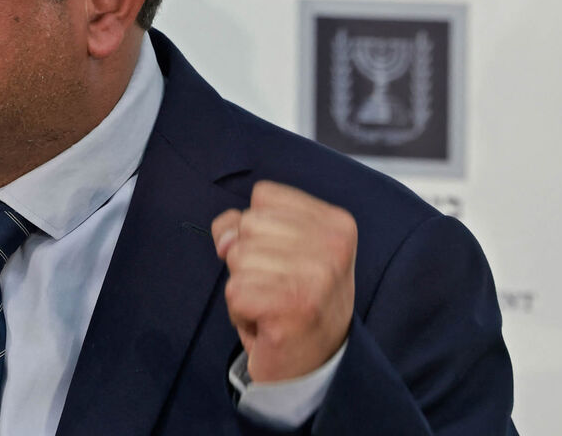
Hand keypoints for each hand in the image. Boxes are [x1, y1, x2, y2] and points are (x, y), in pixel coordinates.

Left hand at [211, 181, 356, 382]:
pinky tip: (266, 323)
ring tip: (272, 305)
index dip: (257, 228)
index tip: (283, 260)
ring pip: (238, 257)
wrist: (315, 366)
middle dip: (249, 259)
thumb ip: (245, 224)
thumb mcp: (280, 247)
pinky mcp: (292, 307)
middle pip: (248, 224)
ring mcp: (316, 276)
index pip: (264, 195)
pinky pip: (234, 291)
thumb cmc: (294, 301)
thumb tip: (225, 240)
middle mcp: (333, 245)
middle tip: (277, 287)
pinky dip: (240, 312)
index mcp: (336, 222)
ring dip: (244, 287)